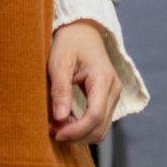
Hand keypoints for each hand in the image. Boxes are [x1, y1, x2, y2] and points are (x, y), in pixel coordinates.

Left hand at [48, 21, 121, 143]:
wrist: (83, 31)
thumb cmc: (70, 43)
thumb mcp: (59, 62)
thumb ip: (61, 90)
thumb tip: (60, 118)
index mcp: (103, 79)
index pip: (94, 116)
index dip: (76, 130)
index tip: (55, 133)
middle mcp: (114, 89)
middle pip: (100, 127)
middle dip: (76, 135)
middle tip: (52, 130)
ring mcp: (114, 95)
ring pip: (101, 129)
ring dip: (80, 134)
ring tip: (57, 126)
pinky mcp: (109, 99)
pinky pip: (100, 122)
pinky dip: (83, 128)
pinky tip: (66, 121)